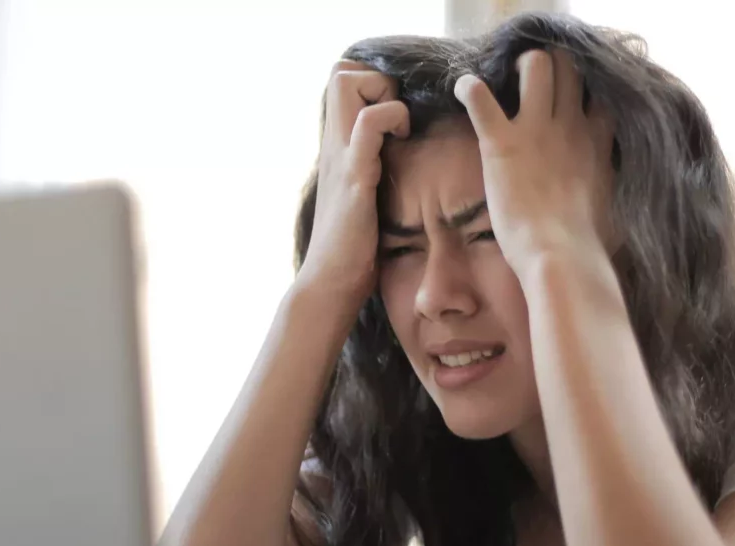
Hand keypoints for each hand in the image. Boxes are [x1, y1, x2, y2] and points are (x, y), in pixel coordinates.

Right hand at [297, 61, 411, 305]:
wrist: (330, 284)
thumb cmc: (352, 249)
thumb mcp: (360, 198)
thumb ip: (369, 173)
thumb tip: (396, 165)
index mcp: (337, 148)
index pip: (341, 81)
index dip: (372, 84)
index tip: (396, 116)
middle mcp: (333, 144)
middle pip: (340, 71)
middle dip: (377, 79)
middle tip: (398, 117)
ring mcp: (341, 156)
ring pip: (347, 84)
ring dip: (384, 95)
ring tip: (400, 129)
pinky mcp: (354, 175)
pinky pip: (369, 124)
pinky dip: (392, 119)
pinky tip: (404, 142)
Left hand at [453, 49, 614, 276]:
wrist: (562, 257)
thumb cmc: (589, 245)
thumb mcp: (615, 207)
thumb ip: (611, 186)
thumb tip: (613, 196)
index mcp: (597, 141)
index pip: (599, 93)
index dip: (585, 89)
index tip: (571, 99)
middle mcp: (571, 125)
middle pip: (569, 66)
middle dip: (552, 65)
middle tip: (533, 82)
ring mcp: (536, 130)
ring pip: (536, 65)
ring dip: (518, 66)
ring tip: (505, 79)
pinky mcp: (502, 142)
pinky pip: (479, 97)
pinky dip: (468, 88)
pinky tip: (463, 89)